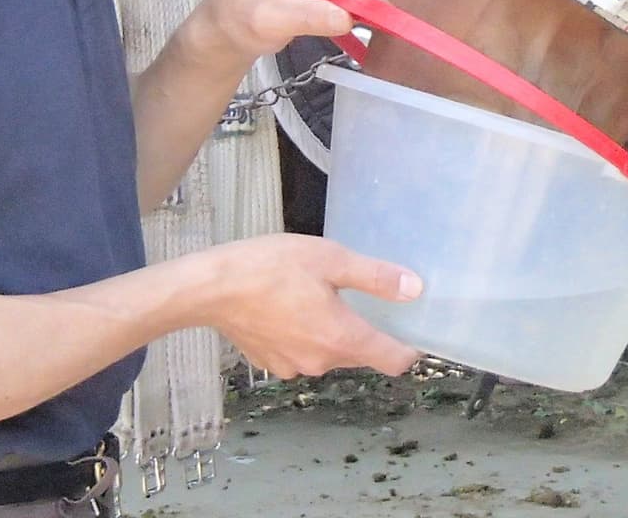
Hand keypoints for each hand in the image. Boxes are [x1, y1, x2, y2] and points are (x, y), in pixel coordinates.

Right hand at [199, 234, 422, 378]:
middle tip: (364, 295)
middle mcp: (321, 362)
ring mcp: (294, 367)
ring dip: (334, 331)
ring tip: (323, 294)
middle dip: (368, 330)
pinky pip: (303, 352)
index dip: (409, 347)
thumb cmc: (273, 266)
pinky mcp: (272, 363)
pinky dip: (306, 334)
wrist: (212, 287)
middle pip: (361, 354)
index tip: (414, 328)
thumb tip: (415, 290)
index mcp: (342, 339)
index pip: (393, 360)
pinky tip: (293, 306)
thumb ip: (376, 277)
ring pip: (330, 352)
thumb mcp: (330, 259)